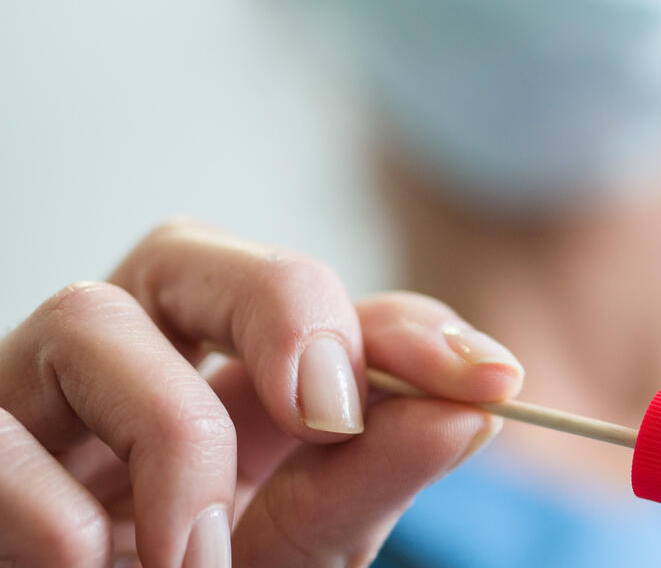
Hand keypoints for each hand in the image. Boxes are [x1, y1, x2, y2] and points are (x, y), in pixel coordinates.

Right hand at [0, 219, 522, 567]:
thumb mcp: (300, 546)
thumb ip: (369, 479)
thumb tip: (469, 408)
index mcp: (224, 378)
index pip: (325, 306)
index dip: (408, 328)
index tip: (489, 380)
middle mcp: (130, 364)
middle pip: (189, 250)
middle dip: (279, 304)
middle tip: (328, 411)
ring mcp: (35, 402)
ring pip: (89, 316)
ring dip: (171, 435)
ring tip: (199, 556)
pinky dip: (56, 509)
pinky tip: (93, 567)